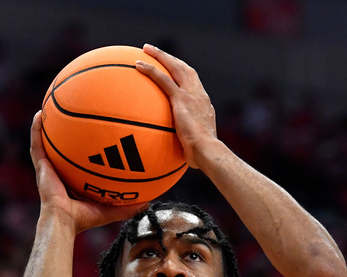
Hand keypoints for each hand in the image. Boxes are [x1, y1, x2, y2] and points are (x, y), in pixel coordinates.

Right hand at [29, 113, 145, 231]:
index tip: (89, 136)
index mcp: (73, 182)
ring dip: (46, 126)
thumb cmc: (84, 219)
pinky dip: (36, 129)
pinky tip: (38, 114)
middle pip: (62, 149)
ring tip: (49, 107)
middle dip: (64, 133)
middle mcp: (60, 173)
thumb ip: (128, 206)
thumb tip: (149, 203)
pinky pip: (37, 145)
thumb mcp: (110, 209)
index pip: (78, 163)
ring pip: (46, 143)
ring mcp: (48, 169)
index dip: (82, 150)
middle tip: (70, 116)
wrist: (64, 221)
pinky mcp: (41, 167)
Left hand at [136, 44, 218, 168]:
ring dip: (160, 56)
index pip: (194, 84)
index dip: (184, 74)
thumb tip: (179, 157)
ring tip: (146, 49)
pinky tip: (138, 64)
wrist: (208, 151)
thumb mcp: (195, 147)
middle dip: (171, 59)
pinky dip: (151, 69)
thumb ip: (187, 145)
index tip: (174, 70)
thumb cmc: (202, 157)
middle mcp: (199, 95)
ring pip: (175, 67)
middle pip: (186, 70)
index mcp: (204, 105)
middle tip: (157, 53)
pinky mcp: (181, 99)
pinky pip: (163, 79)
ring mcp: (191, 95)